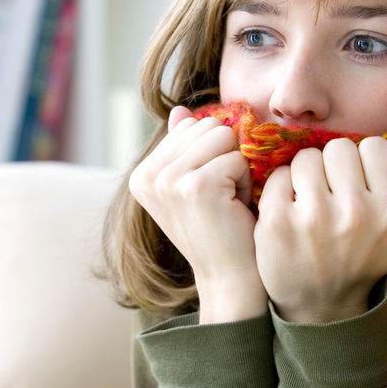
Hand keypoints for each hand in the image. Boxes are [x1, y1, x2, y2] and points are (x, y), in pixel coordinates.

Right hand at [128, 106, 266, 320]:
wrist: (228, 278)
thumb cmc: (219, 229)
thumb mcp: (193, 185)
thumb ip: (184, 146)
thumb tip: (180, 110)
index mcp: (142, 174)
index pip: (190, 125)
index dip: (211, 154)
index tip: (207, 192)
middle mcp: (148, 176)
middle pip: (208, 126)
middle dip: (225, 157)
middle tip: (220, 198)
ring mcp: (169, 181)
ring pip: (223, 137)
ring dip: (235, 168)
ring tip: (226, 201)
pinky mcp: (197, 187)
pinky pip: (237, 158)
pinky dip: (244, 182)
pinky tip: (233, 210)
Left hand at [254, 135, 386, 322]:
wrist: (322, 305)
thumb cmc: (367, 258)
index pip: (376, 146)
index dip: (366, 162)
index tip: (361, 185)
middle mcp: (355, 213)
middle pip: (339, 147)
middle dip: (335, 166)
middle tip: (333, 193)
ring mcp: (313, 216)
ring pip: (307, 157)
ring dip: (307, 175)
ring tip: (311, 201)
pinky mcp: (277, 221)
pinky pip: (279, 175)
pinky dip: (282, 188)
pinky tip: (291, 210)